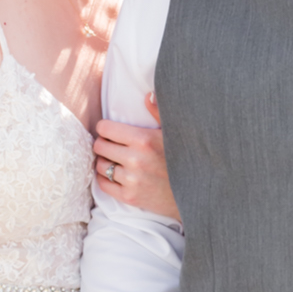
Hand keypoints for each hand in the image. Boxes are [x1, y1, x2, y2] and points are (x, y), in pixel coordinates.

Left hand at [94, 92, 178, 220]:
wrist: (193, 191)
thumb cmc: (182, 158)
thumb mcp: (173, 133)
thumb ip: (158, 112)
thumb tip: (148, 95)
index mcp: (144, 139)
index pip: (105, 129)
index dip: (105, 128)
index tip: (110, 131)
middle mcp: (135, 159)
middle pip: (99, 146)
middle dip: (103, 143)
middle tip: (111, 145)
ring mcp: (131, 179)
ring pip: (100, 165)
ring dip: (104, 161)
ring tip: (114, 160)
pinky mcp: (129, 196)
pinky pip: (103, 184)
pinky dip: (104, 178)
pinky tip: (113, 175)